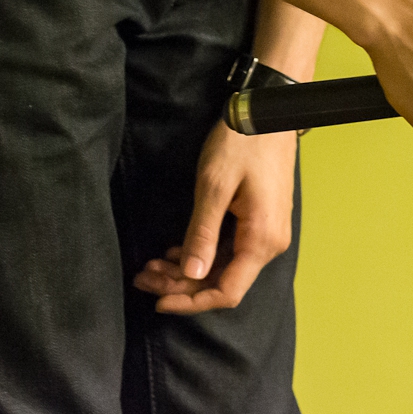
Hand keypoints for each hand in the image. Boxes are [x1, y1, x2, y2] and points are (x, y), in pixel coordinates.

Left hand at [132, 119, 297, 313]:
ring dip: (187, 270)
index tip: (158, 301)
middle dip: (181, 285)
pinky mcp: (260, 220)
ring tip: (151, 265)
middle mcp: (269, 242)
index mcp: (262, 239)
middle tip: (143, 276)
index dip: (192, 302)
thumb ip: (202, 234)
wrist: (268, 111)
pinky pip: (230, 249)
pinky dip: (201, 254)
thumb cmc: (241, 144)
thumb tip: (191, 276)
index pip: (227, 291)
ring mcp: (267, 231)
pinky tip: (175, 251)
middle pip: (223, 281)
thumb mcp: (214, 187)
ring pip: (224, 266)